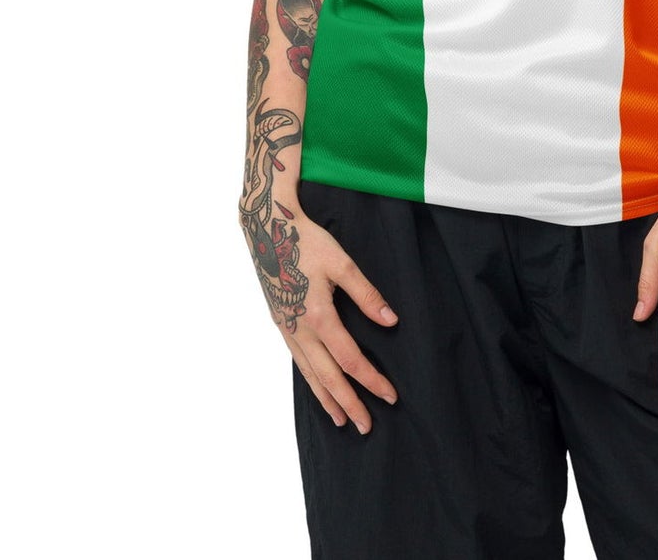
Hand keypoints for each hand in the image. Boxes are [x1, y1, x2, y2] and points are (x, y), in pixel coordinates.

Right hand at [242, 198, 400, 435]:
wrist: (266, 230)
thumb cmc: (306, 242)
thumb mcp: (342, 262)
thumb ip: (367, 294)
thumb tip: (391, 321)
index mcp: (318, 316)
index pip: (350, 360)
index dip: (371, 381)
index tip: (390, 396)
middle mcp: (300, 330)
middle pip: (328, 377)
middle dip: (349, 404)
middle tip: (366, 427)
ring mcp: (287, 330)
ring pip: (309, 375)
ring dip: (327, 399)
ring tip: (341, 421)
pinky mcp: (281, 324)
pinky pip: (299, 362)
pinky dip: (311, 381)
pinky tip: (319, 388)